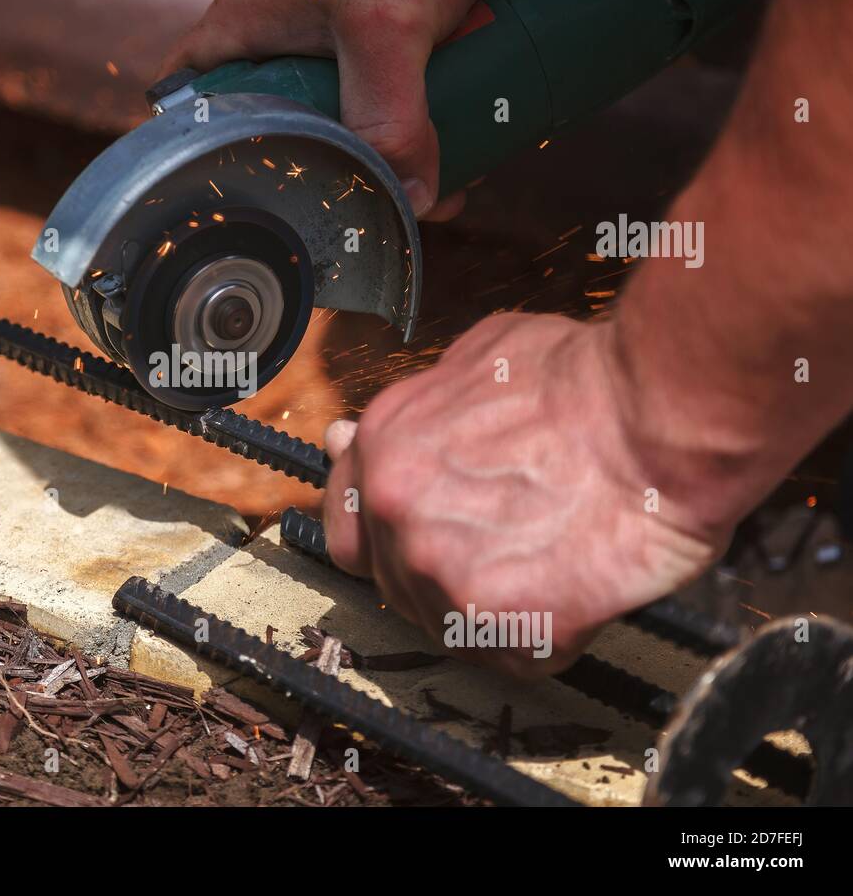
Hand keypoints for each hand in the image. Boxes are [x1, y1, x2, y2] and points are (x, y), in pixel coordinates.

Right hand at [161, 0, 512, 218]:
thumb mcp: (388, 24)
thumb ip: (389, 115)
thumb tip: (406, 199)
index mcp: (247, 22)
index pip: (192, 99)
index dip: (204, 153)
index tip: (244, 203)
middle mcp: (285, 28)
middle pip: (286, 125)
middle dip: (333, 172)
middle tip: (373, 206)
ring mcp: (339, 29)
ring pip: (351, 117)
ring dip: (392, 155)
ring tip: (436, 189)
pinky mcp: (392, 29)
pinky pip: (396, 96)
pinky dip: (425, 125)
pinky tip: (463, 149)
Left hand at [321, 313, 725, 675]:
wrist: (662, 415)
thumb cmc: (588, 378)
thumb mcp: (480, 357)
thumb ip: (420, 407)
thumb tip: (364, 434)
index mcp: (386, 449)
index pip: (350, 525)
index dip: (388, 536)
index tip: (419, 538)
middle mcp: (397, 512)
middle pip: (400, 583)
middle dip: (450, 573)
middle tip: (513, 547)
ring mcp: (443, 570)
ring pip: (453, 623)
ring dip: (498, 608)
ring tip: (555, 560)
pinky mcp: (501, 620)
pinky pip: (516, 655)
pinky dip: (550, 636)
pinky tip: (580, 592)